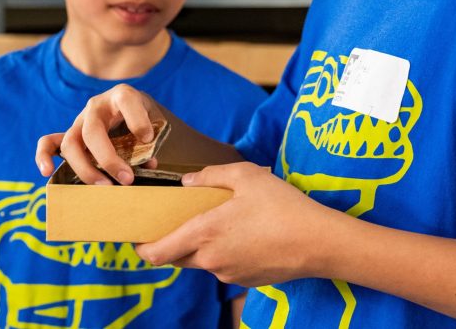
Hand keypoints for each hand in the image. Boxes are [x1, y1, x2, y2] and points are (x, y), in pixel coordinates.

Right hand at [35, 84, 163, 184]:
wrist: (130, 106)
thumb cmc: (143, 115)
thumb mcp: (154, 120)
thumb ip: (153, 140)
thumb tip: (148, 164)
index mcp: (121, 96)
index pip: (126, 100)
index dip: (137, 120)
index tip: (148, 138)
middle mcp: (96, 106)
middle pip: (93, 131)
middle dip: (108, 159)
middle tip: (127, 180)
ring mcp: (80, 120)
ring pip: (71, 142)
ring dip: (85, 168)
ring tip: (103, 185)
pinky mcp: (70, 133)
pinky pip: (48, 142)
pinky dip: (43, 156)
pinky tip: (46, 172)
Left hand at [135, 162, 333, 287]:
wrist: (319, 242)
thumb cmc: (282, 205)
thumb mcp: (246, 176)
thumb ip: (211, 175)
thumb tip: (187, 181)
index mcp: (204, 233)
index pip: (158, 252)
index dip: (142, 249)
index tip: (137, 239)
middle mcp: (211, 260)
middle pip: (177, 258)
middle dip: (173, 242)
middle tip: (179, 221)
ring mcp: (229, 274)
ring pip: (203, 261)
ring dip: (203, 245)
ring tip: (223, 221)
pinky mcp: (247, 281)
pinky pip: (225, 266)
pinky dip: (226, 252)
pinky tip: (246, 234)